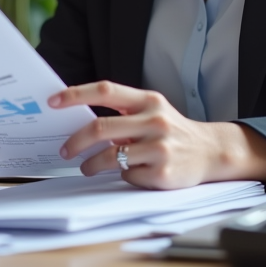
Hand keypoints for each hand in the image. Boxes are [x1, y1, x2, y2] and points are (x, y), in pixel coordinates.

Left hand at [49, 81, 265, 188]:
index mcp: (148, 100)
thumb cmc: (172, 130)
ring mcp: (159, 148)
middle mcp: (154, 121)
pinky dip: (122, 175)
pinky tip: (128, 173)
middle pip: (100, 127)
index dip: (76, 94)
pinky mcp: (163, 173)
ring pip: (110, 156)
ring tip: (87, 167)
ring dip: (91, 164)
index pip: (106, 91)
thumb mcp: (153, 111)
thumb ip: (123, 112)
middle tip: (65, 150)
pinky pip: (128, 175)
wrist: (211, 152)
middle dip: (75, 141)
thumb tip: (79, 117)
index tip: (53, 101)